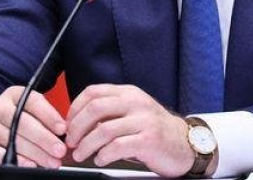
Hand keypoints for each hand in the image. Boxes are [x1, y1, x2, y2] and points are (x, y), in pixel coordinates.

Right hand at [0, 86, 67, 167]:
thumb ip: (46, 118)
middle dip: (45, 138)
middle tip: (60, 150)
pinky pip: (1, 155)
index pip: (33, 101)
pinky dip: (18, 161)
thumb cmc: (16, 121)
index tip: (62, 129)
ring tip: (52, 161)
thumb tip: (65, 132)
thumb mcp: (30, 111)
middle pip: (23, 122)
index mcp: (14, 95)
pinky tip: (32, 165)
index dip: (49, 116)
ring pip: (13, 140)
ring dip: (36, 153)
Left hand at [65, 84, 194, 177]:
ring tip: (81, 154)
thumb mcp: (132, 112)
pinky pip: (117, 147)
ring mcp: (143, 120)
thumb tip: (76, 123)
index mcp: (128, 93)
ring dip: (86, 145)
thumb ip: (109, 113)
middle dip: (76, 128)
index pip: (92, 92)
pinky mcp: (149, 140)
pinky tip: (100, 159)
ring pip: (103, 130)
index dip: (74, 108)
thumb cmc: (154, 130)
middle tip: (70, 142)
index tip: (67, 124)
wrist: (185, 144)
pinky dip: (103, 155)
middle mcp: (135, 103)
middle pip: (94, 109)